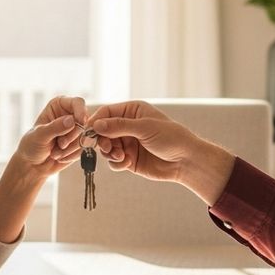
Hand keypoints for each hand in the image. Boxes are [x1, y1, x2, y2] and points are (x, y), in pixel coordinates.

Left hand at [14, 94, 88, 176]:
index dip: (81, 111)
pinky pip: (84, 148)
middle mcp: (70, 115)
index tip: (81, 122)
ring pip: (85, 137)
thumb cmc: (31, 146)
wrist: (33, 165)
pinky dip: (72, 155)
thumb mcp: (40, 135)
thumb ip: (55, 127)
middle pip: (84, 122)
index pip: (77, 102)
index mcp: (59, 105)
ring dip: (70, 148)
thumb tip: (71, 120)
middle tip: (59, 144)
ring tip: (55, 152)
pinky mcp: (80, 143)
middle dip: (72, 137)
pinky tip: (60, 156)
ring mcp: (76, 130)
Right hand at [88, 101, 234, 204]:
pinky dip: (116, 163)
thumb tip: (96, 125)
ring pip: (106, 147)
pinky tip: (127, 163)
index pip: (106, 112)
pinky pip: (114, 161)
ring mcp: (128, 143)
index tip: (88, 131)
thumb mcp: (145, 128)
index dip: (95, 121)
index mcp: (132, 111)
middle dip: (102, 140)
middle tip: (107, 147)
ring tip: (120, 156)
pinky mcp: (129, 159)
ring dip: (109, 153)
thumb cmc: (170, 138)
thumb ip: (119, 126)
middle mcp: (127, 126)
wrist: (186, 161)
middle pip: (102, 131)